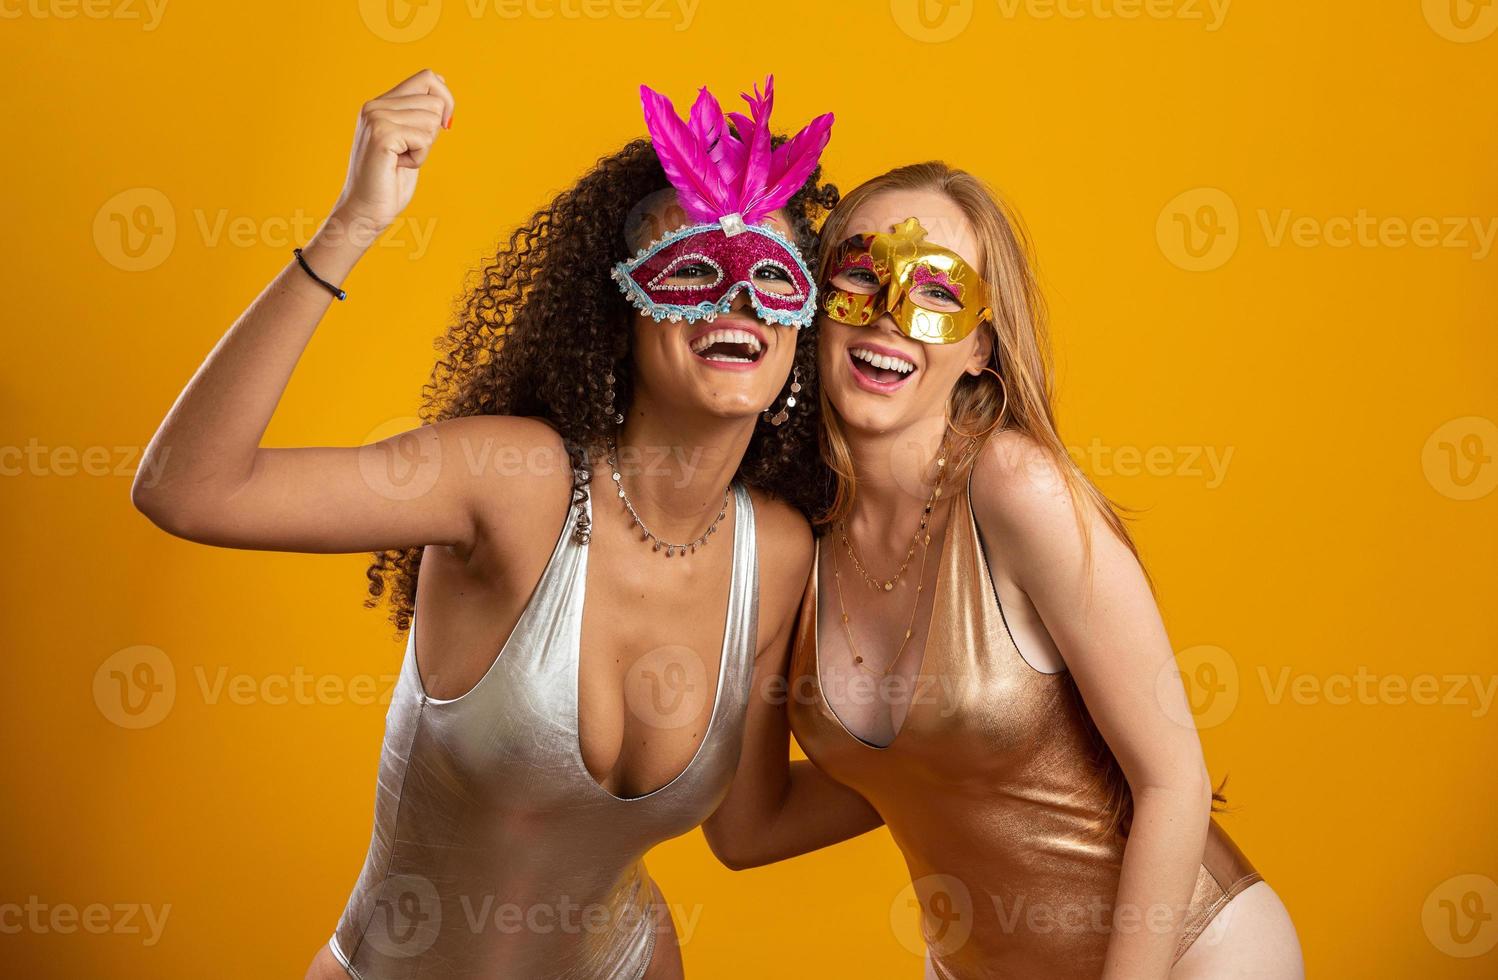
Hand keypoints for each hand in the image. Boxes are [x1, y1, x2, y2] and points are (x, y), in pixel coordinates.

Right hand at [328, 68, 453, 241]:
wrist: (366, 210)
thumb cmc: (390, 181)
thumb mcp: (410, 142)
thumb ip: (420, 117)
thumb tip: (444, 98)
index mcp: (382, 103)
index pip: (428, 77)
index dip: (445, 100)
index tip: (444, 125)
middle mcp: (375, 105)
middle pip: (434, 101)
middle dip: (433, 132)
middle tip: (408, 152)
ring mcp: (376, 117)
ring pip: (431, 120)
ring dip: (424, 148)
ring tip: (400, 159)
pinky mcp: (381, 134)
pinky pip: (424, 139)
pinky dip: (419, 158)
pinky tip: (397, 166)